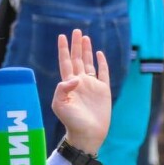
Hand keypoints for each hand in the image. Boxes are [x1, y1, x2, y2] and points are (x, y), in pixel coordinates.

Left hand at [52, 30, 110, 155]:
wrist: (87, 133)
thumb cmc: (71, 121)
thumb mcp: (59, 105)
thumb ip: (62, 89)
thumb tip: (75, 78)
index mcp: (67, 84)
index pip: (65, 62)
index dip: (63, 49)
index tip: (62, 37)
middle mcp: (79, 82)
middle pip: (77, 58)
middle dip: (76, 45)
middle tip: (76, 30)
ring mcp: (91, 85)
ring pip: (89, 63)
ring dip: (87, 50)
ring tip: (85, 37)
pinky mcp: (103, 90)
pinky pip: (103, 73)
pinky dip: (102, 63)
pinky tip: (99, 54)